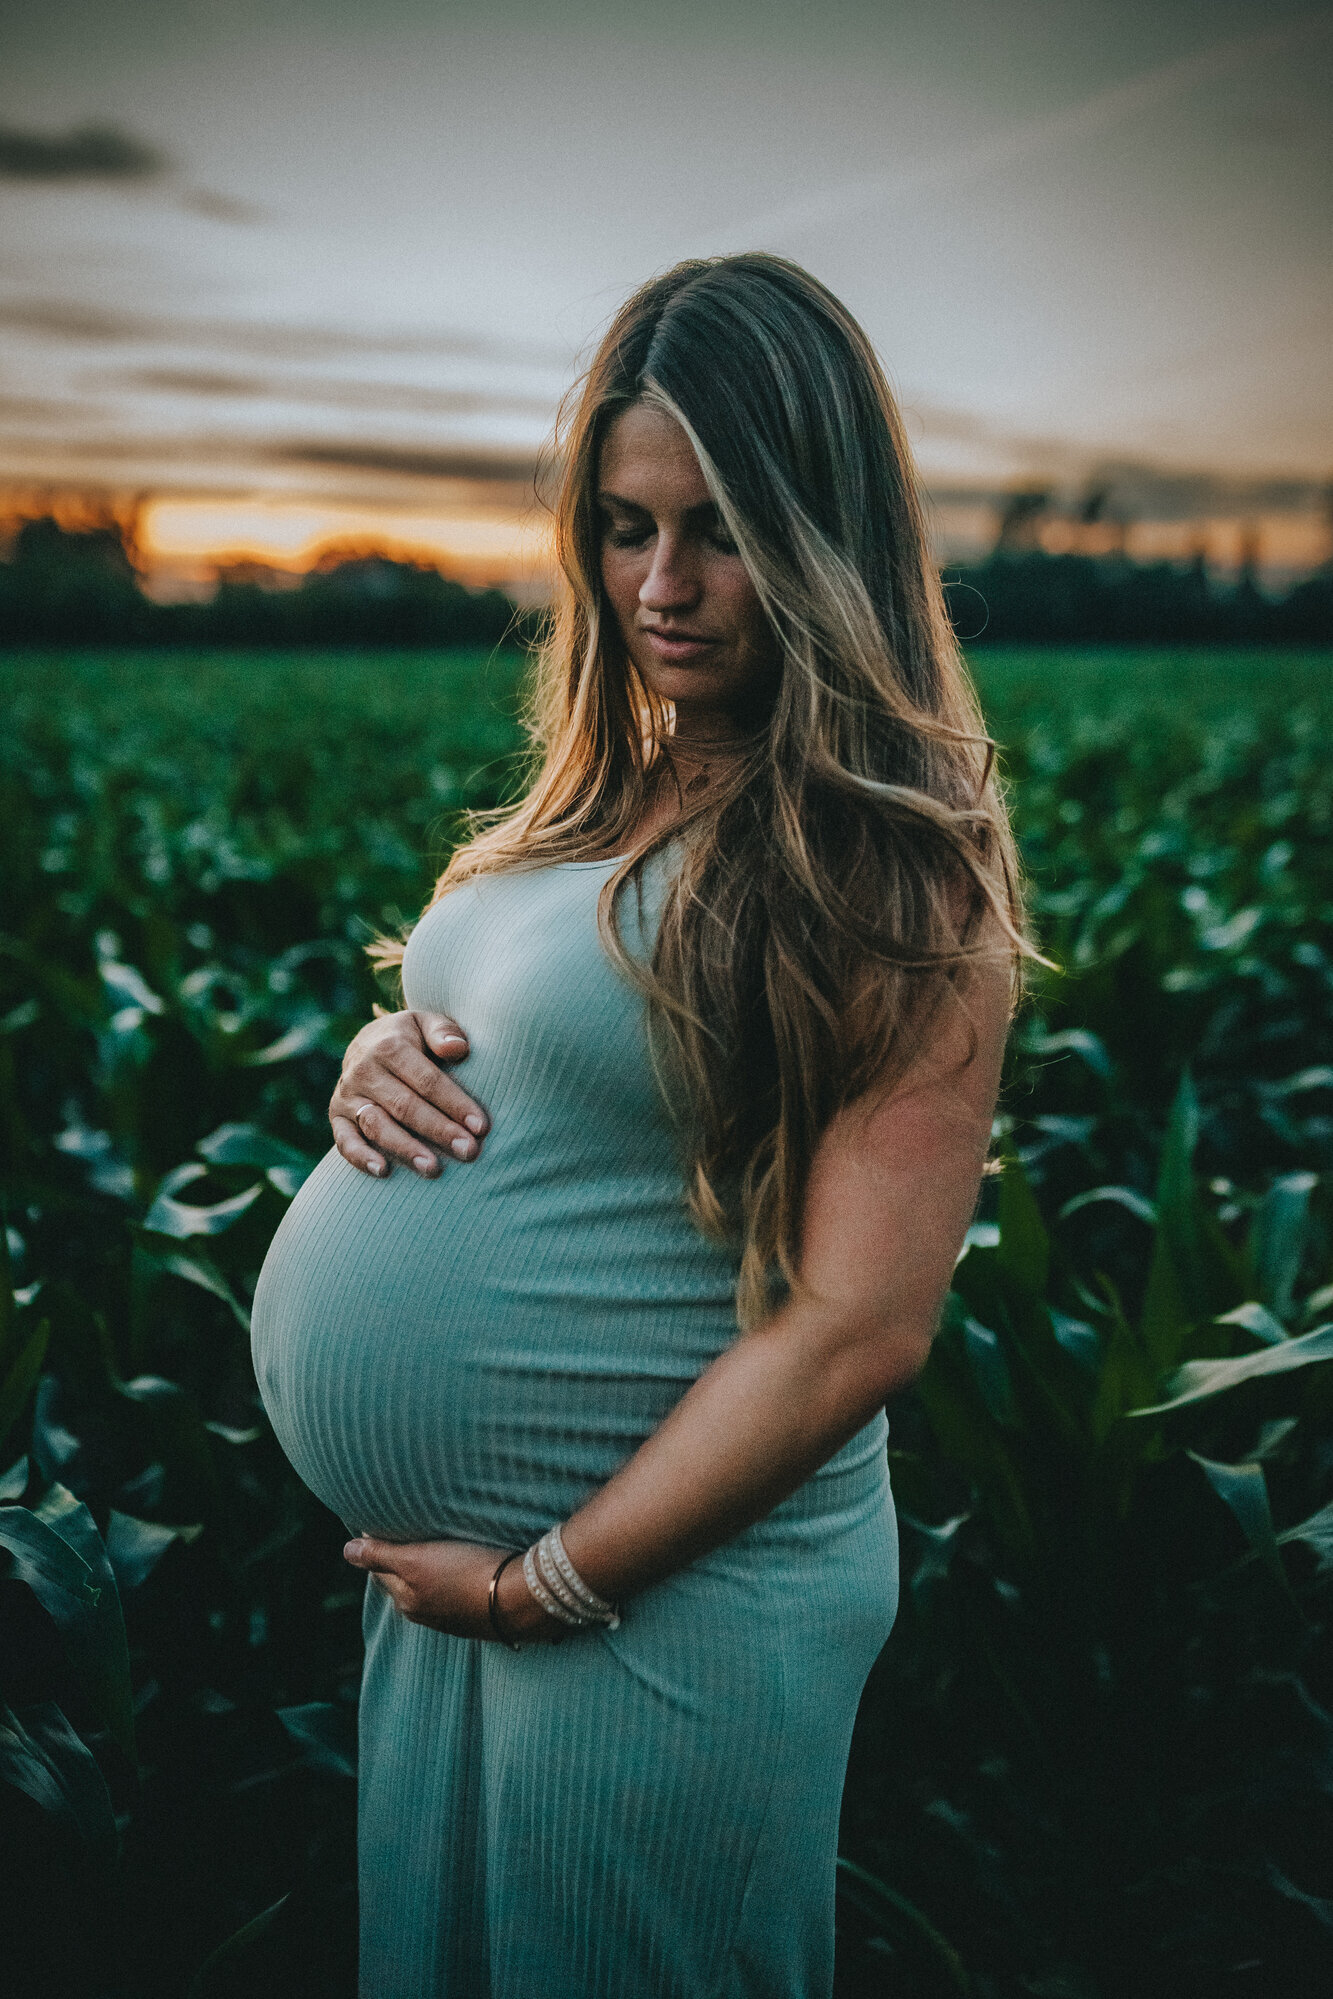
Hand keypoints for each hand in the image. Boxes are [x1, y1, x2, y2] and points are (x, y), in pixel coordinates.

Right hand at [330, 1009, 489, 1177]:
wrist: (368, 1042)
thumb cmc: (412, 1038)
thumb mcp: (426, 1023)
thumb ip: (443, 1032)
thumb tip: (458, 1048)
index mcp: (389, 1046)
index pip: (427, 1080)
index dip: (454, 1103)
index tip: (480, 1126)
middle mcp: (364, 1070)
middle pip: (405, 1106)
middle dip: (439, 1130)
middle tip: (468, 1150)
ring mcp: (348, 1095)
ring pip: (377, 1126)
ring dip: (405, 1149)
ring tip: (433, 1168)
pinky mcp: (337, 1116)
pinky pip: (344, 1140)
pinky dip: (360, 1157)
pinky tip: (383, 1171)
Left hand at [342, 1535, 561, 1644]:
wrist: (522, 1598)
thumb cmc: (467, 1572)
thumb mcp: (417, 1560)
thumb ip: (381, 1555)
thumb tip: (346, 1550)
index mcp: (407, 1600)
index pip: (381, 1570)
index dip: (379, 1547)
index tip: (380, 1524)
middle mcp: (426, 1614)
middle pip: (404, 1581)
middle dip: (401, 1560)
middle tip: (405, 1530)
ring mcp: (454, 1619)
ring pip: (431, 1589)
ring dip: (429, 1570)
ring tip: (434, 1544)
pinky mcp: (480, 1616)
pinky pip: (455, 1594)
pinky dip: (451, 1579)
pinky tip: (463, 1566)